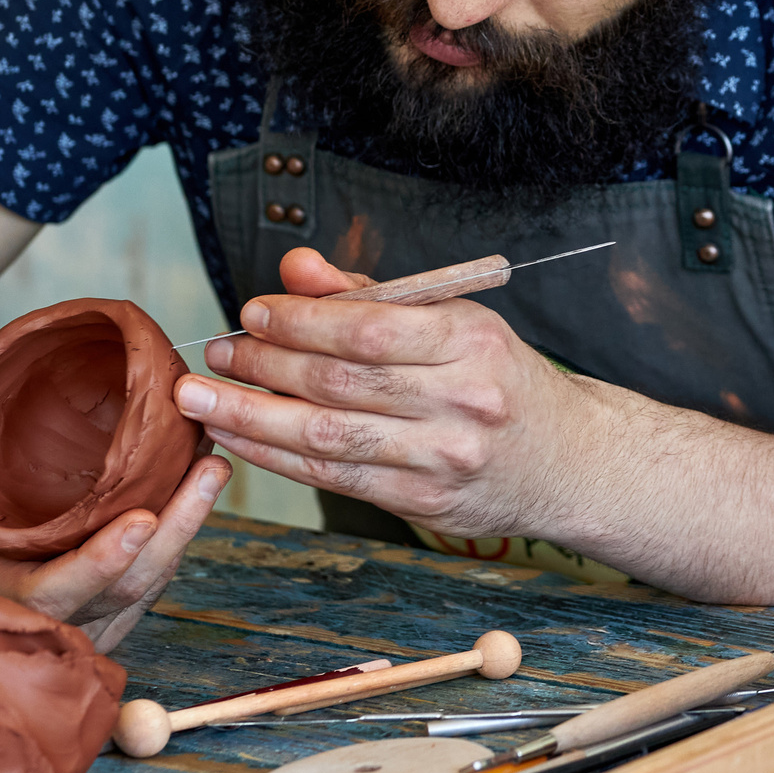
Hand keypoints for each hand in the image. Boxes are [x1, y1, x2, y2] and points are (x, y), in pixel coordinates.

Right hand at [0, 332, 229, 651]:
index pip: (52, 592)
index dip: (99, 564)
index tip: (142, 518)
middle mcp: (33, 613)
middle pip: (120, 593)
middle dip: (172, 534)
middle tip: (208, 469)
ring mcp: (69, 617)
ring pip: (142, 593)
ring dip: (185, 536)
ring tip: (213, 469)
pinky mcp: (94, 609)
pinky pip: (144, 590)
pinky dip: (174, 547)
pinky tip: (198, 494)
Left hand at [177, 247, 584, 540]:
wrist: (571, 461)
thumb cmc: (501, 379)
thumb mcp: (457, 321)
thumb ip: (371, 295)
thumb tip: (296, 268)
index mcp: (471, 339)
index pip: (367, 328)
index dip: (299, 321)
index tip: (252, 313)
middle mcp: (462, 399)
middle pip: (339, 382)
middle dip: (264, 366)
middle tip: (216, 354)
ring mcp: (444, 458)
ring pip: (328, 437)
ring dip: (253, 418)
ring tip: (202, 400)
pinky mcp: (426, 504)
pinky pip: (336, 478)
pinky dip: (278, 459)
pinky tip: (239, 439)